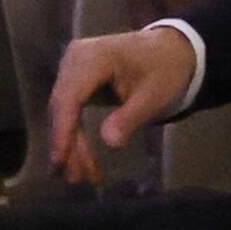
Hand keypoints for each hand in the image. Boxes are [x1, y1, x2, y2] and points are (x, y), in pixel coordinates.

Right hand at [45, 20, 200, 189]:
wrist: (170, 50)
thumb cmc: (165, 70)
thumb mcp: (155, 95)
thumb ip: (131, 117)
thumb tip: (109, 142)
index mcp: (94, 57)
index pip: (70, 97)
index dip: (63, 131)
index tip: (59, 161)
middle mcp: (76, 58)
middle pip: (62, 107)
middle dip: (68, 145)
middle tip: (75, 180)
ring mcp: (73, 67)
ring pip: (63, 112)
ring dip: (71, 145)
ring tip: (79, 178)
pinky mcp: (76, 79)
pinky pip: (70, 110)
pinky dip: (75, 135)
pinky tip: (81, 159)